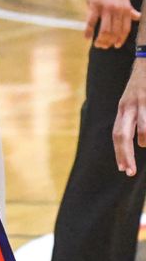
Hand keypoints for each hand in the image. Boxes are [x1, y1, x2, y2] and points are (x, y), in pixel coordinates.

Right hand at [81, 0, 139, 47]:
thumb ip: (129, 8)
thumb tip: (138, 17)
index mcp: (125, 8)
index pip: (125, 28)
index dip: (121, 39)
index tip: (116, 45)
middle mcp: (117, 10)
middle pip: (115, 31)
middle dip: (109, 41)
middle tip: (104, 47)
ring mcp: (106, 7)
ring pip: (105, 29)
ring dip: (101, 39)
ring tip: (97, 44)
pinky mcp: (94, 4)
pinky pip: (91, 21)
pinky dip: (89, 31)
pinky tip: (86, 37)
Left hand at [113, 60, 145, 175]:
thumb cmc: (142, 88)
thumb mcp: (133, 103)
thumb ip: (133, 122)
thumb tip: (136, 143)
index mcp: (123, 109)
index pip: (117, 135)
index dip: (119, 153)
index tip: (124, 168)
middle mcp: (128, 107)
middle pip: (122, 135)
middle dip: (124, 155)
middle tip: (128, 172)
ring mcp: (140, 102)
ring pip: (140, 127)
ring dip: (142, 139)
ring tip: (143, 145)